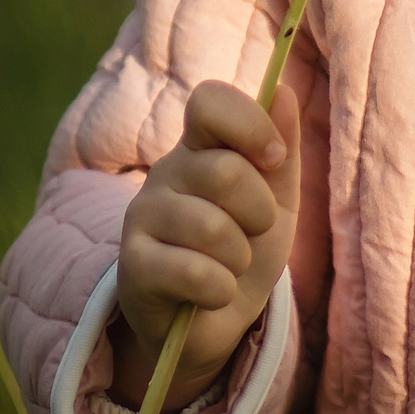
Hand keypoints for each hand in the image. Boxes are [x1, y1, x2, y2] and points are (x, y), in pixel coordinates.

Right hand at [110, 80, 301, 411]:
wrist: (213, 324)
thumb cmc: (244, 251)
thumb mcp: (275, 201)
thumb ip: (280, 149)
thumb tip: (282, 89)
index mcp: (199, 147)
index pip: (209, 101)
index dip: (250, 124)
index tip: (274, 158)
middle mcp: (165, 173)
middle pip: (225, 171)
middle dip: (259, 211)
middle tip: (253, 232)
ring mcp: (142, 216)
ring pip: (212, 227)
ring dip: (240, 258)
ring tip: (231, 266)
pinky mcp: (133, 265)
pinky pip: (195, 273)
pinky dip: (221, 290)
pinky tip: (213, 293)